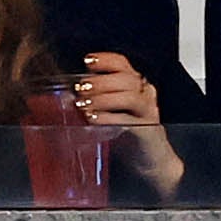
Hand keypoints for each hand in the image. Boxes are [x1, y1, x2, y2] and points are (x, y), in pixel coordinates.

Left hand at [78, 52, 183, 200]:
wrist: (150, 160)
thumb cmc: (126, 133)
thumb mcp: (109, 110)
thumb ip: (94, 99)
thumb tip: (69, 93)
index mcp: (134, 84)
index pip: (122, 64)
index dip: (105, 60)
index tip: (87, 61)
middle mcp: (145, 95)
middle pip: (126, 79)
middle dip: (101, 82)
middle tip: (81, 88)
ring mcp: (148, 112)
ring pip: (130, 97)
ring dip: (104, 98)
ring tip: (84, 105)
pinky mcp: (148, 131)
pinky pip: (129, 121)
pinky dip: (109, 118)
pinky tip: (94, 119)